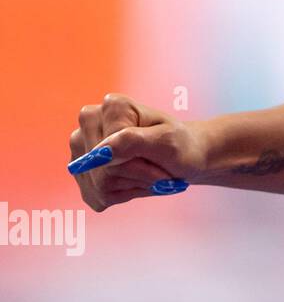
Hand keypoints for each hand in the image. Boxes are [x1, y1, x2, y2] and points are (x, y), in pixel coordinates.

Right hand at [67, 92, 209, 212]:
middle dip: (138, 176)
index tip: (163, 162)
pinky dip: (125, 194)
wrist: (183, 156)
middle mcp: (90, 122)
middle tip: (161, 172)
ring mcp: (82, 147)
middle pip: (104, 168)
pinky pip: (98, 195)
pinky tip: (138, 181)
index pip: (114, 149)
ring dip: (135, 186)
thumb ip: (132, 142)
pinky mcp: (82, 172)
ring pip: (101, 184)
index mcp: (112, 106)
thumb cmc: (178, 144)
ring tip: (150, 174)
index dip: (143, 165)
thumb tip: (100, 153)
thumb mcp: (167, 141)